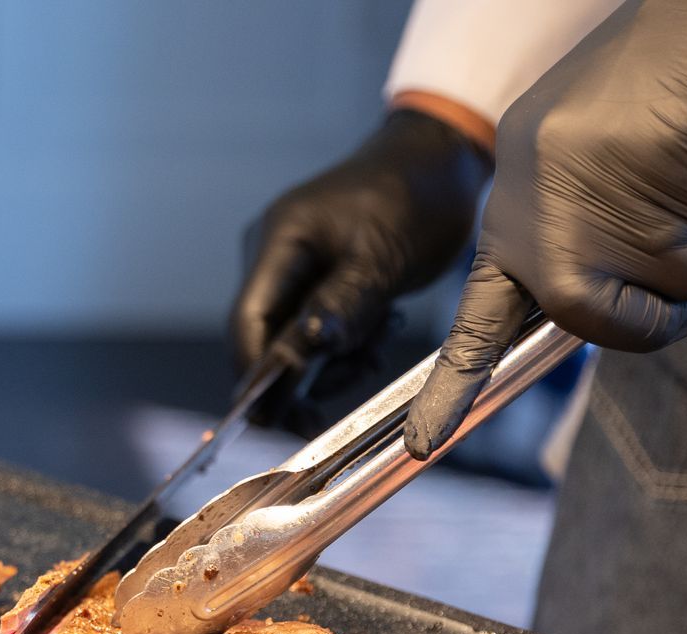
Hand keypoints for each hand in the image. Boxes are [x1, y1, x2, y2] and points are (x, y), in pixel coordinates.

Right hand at [230, 108, 489, 423]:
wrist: (439, 159)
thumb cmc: (413, 196)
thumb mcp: (382, 256)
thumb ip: (343, 306)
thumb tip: (305, 352)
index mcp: (281, 241)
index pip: (247, 322)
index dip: (254, 374)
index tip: (271, 416)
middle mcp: (276, 256)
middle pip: (265, 336)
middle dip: (295, 376)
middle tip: (315, 420)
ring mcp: (296, 267)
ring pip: (296, 338)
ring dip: (331, 360)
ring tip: (373, 352)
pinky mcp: (320, 277)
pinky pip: (320, 326)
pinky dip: (345, 341)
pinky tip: (378, 331)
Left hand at [404, 0, 686, 458]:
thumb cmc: (671, 76)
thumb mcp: (594, 161)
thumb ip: (589, 237)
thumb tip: (604, 316)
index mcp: (519, 208)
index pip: (483, 314)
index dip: (453, 385)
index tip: (419, 445)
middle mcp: (546, 210)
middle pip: (611, 326)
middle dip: (677, 299)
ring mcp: (603, 200)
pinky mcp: (672, 180)